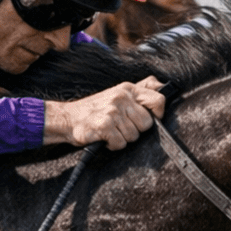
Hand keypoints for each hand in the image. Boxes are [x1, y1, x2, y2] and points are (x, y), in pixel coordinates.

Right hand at [43, 77, 165, 148]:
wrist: (68, 118)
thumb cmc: (94, 109)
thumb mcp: (118, 93)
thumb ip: (141, 89)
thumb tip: (162, 86)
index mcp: (128, 89)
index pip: (158, 100)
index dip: (157, 114)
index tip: (147, 119)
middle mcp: (122, 98)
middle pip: (147, 123)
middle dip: (135, 130)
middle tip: (120, 126)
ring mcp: (113, 111)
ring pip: (134, 135)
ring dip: (122, 138)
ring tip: (111, 130)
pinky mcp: (105, 126)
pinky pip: (121, 143)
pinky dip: (113, 145)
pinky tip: (104, 137)